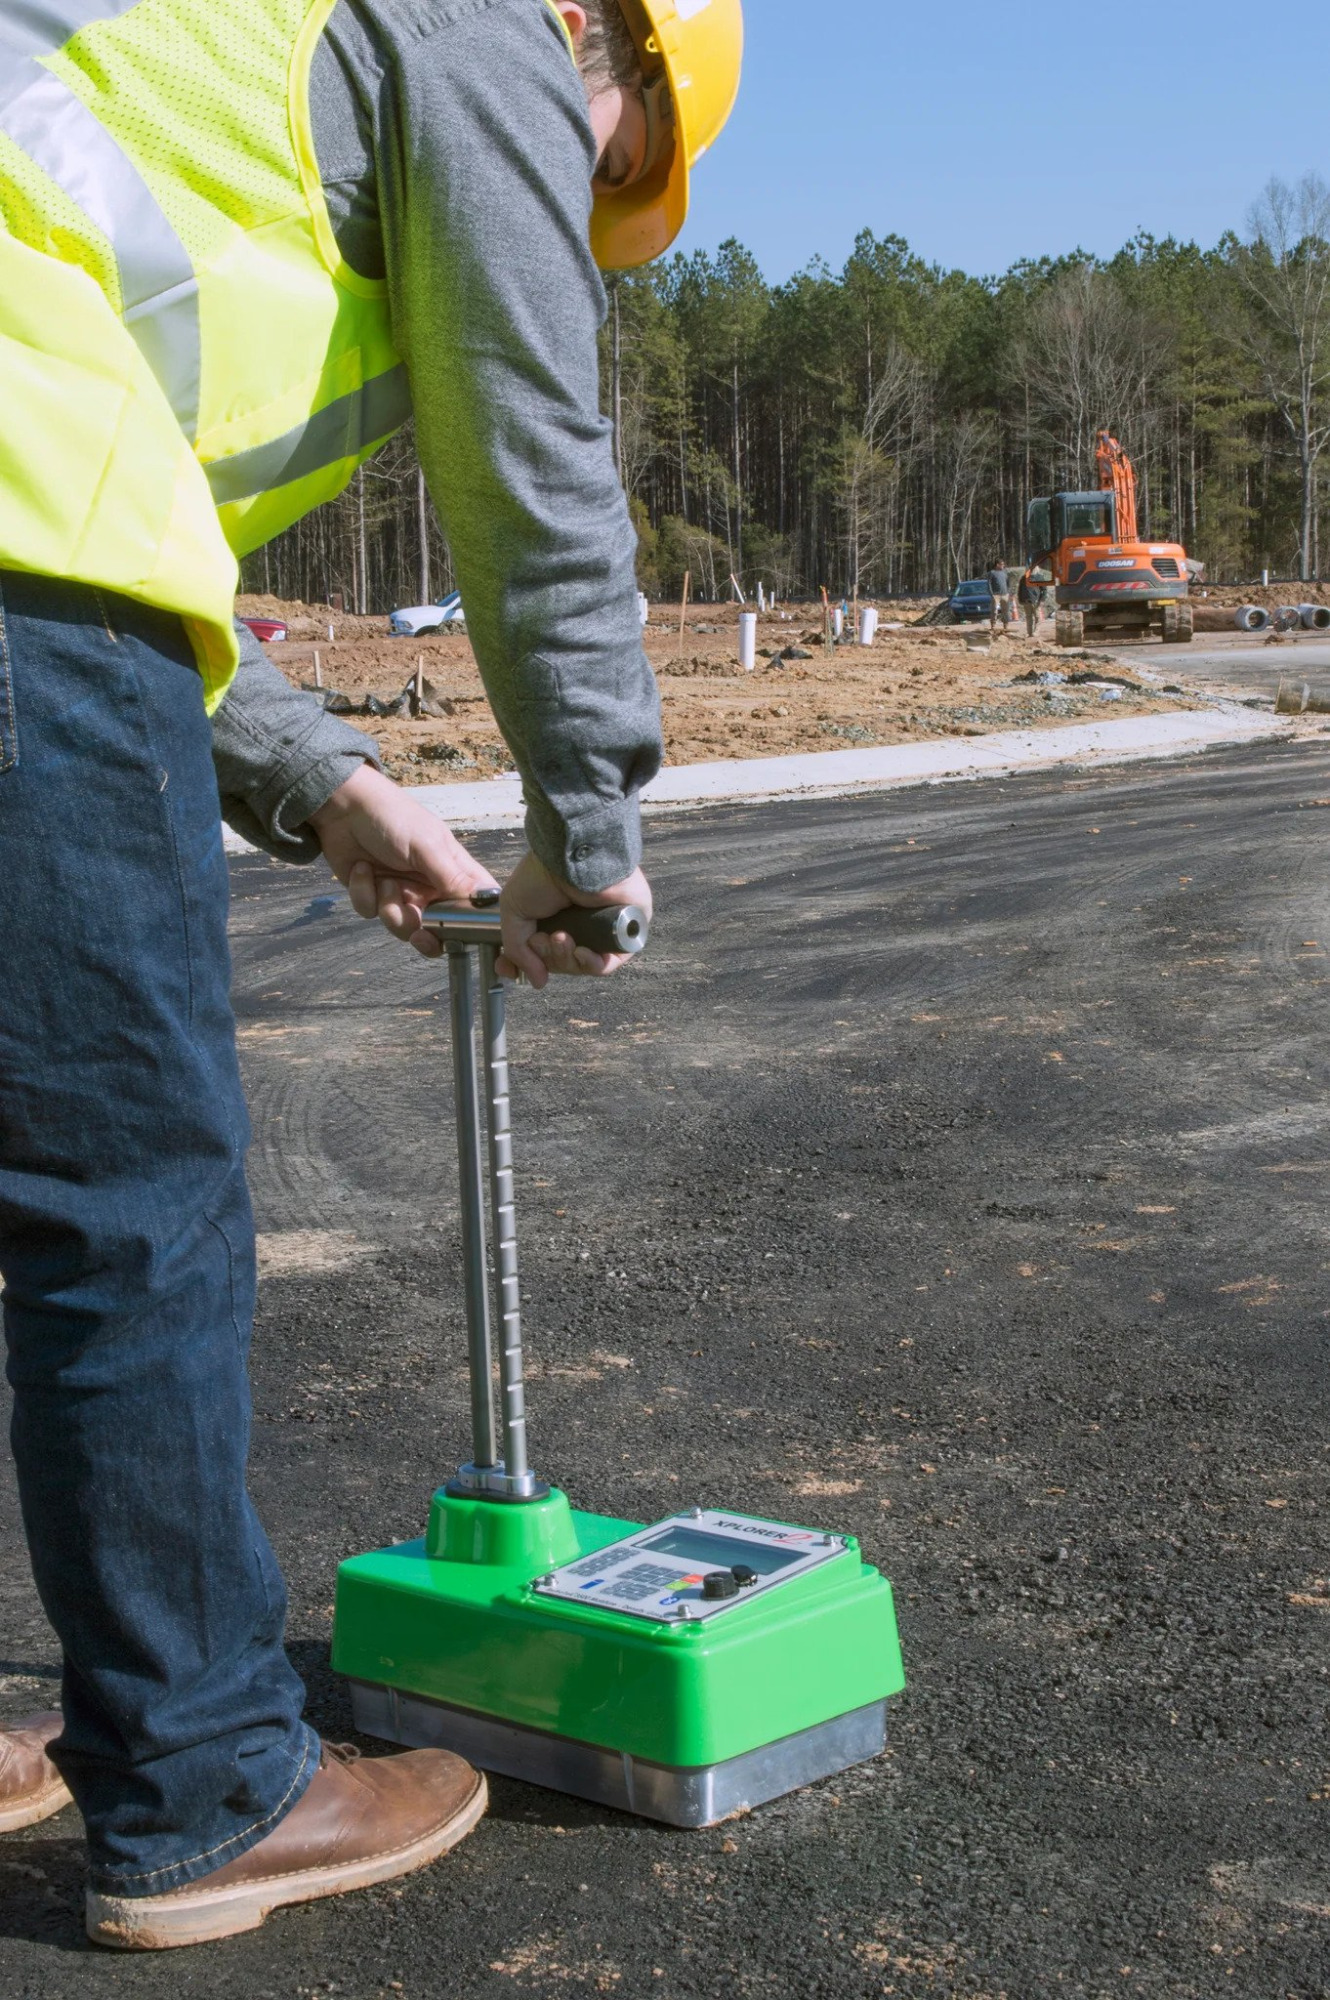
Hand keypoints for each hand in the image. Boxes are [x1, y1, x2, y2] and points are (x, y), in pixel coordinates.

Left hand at [308, 764, 496, 955]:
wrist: (342, 806)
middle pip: (439, 927)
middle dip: (424, 930)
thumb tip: (486, 901)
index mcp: (453, 872)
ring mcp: (401, 893)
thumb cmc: (393, 817)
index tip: (460, 935)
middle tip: (419, 933)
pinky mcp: (372, 895)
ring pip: (403, 927)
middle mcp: (430, 887)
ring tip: (383, 880)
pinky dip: (364, 893)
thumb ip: (453, 877)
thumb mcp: (427, 845)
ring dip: (390, 907)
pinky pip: (371, 913)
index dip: (472, 924)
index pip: (475, 904)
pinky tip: (361, 868)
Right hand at [497, 849, 651, 988]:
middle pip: (559, 962)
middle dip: (547, 956)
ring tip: (561, 938)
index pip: (538, 952)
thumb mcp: (514, 909)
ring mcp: (600, 929)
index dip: (524, 965)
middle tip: (542, 939)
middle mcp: (576, 923)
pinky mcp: (623, 932)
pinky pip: (608, 963)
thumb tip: (536, 980)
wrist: (574, 858)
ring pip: (582, 965)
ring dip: (566, 959)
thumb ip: (517, 949)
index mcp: (551, 916)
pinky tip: (581, 952)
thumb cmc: (543, 874)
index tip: (508, 971)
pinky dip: (592, 965)